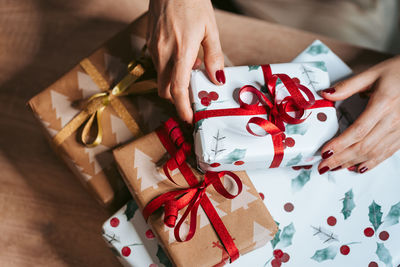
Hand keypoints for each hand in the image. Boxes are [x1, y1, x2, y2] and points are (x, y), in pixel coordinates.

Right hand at [147, 0, 224, 122]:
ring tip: (191, 67)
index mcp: (181, 51)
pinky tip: (182, 56)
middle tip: (193, 94)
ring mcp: (154, 48)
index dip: (183, 107)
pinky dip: (169, 68)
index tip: (189, 117)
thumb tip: (217, 79)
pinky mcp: (150, 42)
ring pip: (161, 77)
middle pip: (165, 89)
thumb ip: (214, 57)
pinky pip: (158, 64)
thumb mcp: (210, 29)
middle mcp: (163, 53)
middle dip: (177, 98)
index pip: (178, 89)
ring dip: (174, 81)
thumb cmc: (192, 2)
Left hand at [318, 55, 399, 173]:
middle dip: (341, 158)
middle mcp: (393, 120)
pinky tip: (358, 167)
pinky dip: (371, 163)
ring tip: (335, 168)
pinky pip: (387, 153)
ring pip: (374, 152)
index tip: (325, 152)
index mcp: (383, 104)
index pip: (358, 130)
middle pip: (363, 145)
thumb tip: (326, 94)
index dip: (340, 144)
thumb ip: (348, 86)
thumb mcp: (373, 73)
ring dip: (353, 162)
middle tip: (323, 165)